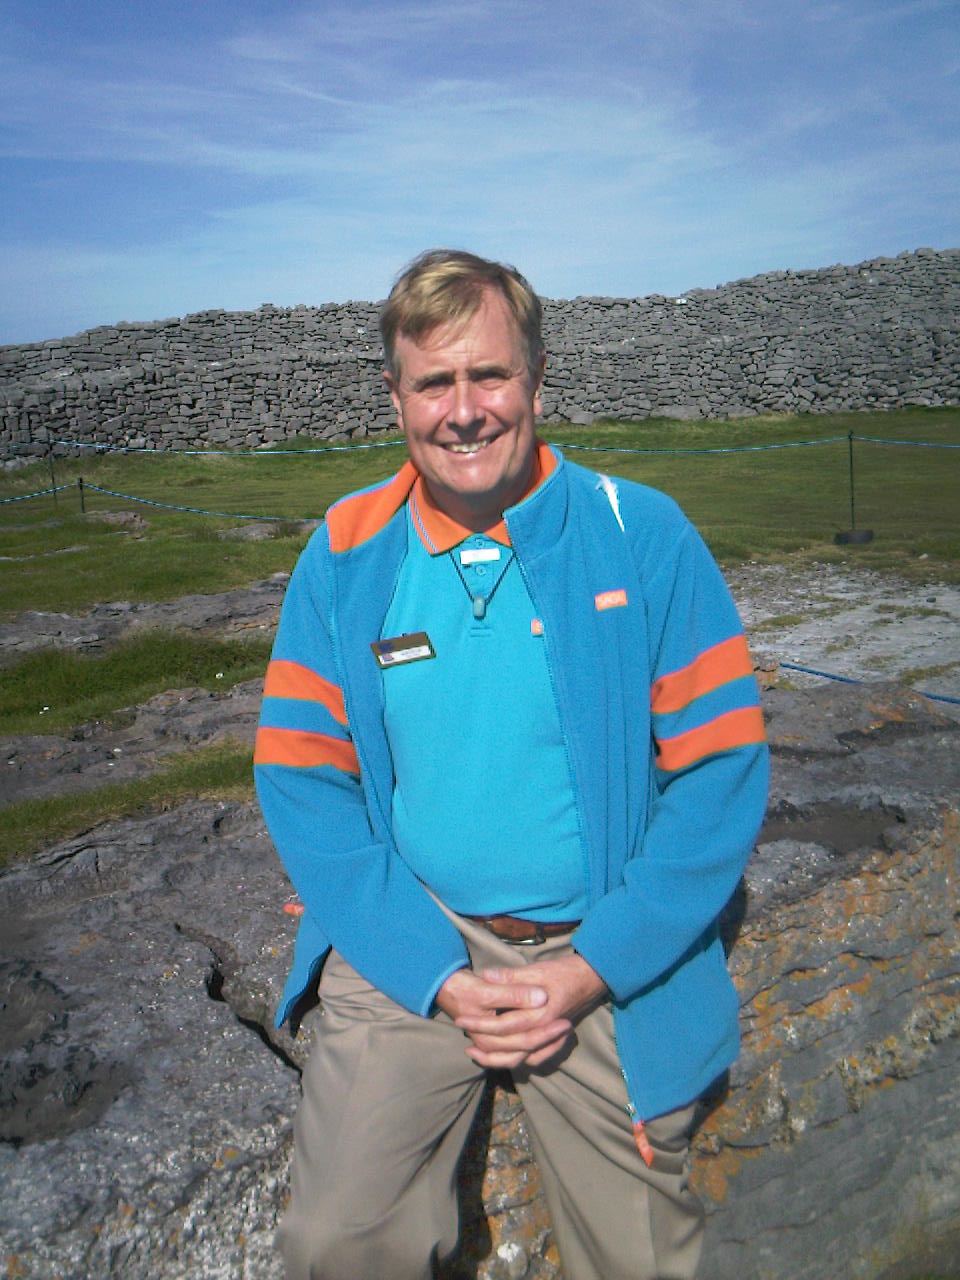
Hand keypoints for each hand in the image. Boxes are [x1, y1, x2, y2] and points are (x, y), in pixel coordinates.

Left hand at [436, 953, 607, 1068]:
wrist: (591, 979)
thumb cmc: (563, 972)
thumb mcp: (536, 969)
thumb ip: (511, 976)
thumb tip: (486, 976)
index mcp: (538, 1014)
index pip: (502, 1025)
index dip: (479, 1023)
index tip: (460, 1019)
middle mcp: (544, 1031)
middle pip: (508, 1046)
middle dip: (482, 1043)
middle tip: (461, 1032)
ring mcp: (550, 1039)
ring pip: (520, 1058)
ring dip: (496, 1058)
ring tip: (475, 1051)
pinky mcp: (554, 1041)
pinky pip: (535, 1059)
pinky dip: (517, 1060)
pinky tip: (502, 1055)